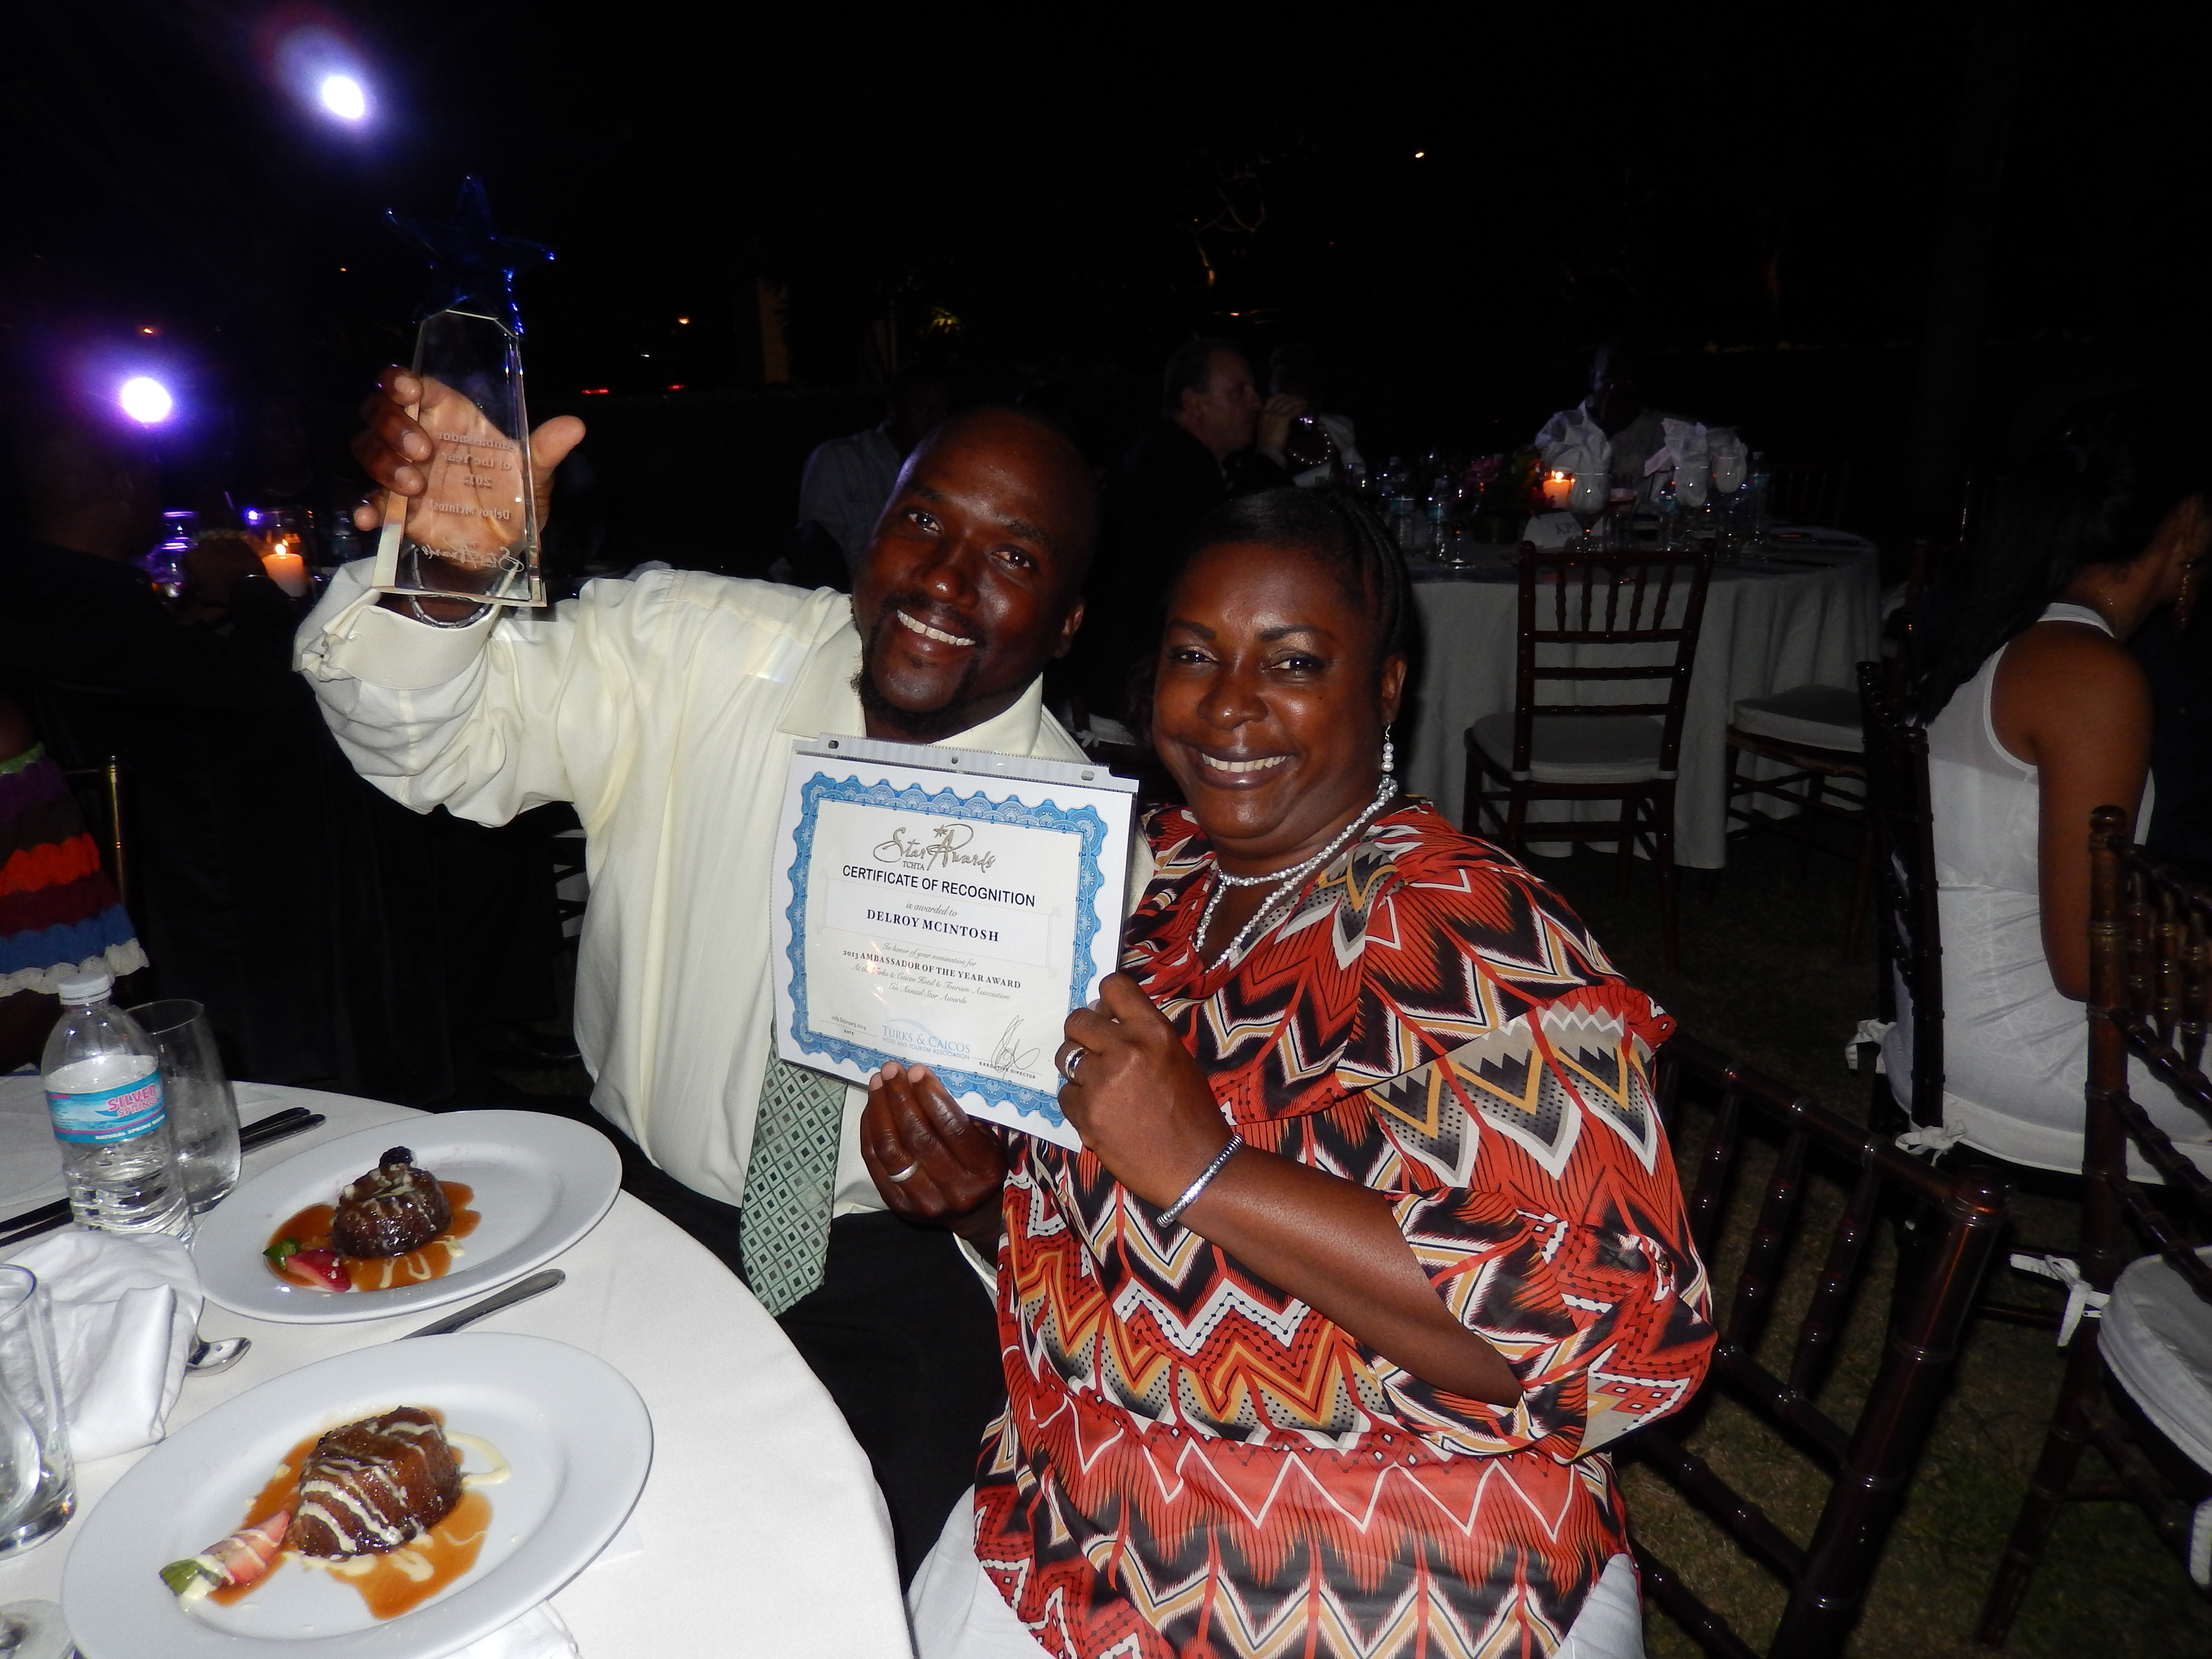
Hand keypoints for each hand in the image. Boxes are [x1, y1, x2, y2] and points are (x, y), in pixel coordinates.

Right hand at [179, 539, 268, 608]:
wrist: (248, 588)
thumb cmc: (220, 593)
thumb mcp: (200, 593)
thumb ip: (191, 583)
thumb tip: (189, 579)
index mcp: (192, 556)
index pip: (187, 558)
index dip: (192, 565)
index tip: (197, 572)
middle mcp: (206, 544)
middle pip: (203, 548)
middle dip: (206, 555)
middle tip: (213, 566)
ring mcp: (223, 541)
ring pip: (218, 544)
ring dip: (220, 551)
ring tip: (227, 561)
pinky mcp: (240, 542)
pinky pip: (233, 544)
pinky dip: (234, 550)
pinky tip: (238, 558)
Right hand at [348, 367, 584, 553]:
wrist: (505, 544)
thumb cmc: (513, 496)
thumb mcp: (534, 474)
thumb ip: (547, 449)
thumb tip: (575, 426)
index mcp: (450, 417)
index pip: (412, 385)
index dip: (400, 380)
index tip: (407, 389)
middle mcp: (420, 437)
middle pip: (380, 411)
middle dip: (392, 424)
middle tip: (423, 450)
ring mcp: (403, 470)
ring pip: (369, 449)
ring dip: (384, 463)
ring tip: (415, 486)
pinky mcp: (396, 507)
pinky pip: (368, 500)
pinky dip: (364, 507)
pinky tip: (370, 517)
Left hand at [859, 1062, 1006, 1241]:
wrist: (973, 1212)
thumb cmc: (981, 1164)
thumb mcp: (987, 1139)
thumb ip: (963, 1115)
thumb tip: (923, 1079)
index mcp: (983, 1170)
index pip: (953, 1128)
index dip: (931, 1097)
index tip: (916, 1071)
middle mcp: (955, 1191)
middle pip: (918, 1137)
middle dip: (901, 1097)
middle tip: (891, 1070)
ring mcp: (924, 1202)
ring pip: (892, 1150)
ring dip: (880, 1110)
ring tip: (877, 1083)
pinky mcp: (899, 1205)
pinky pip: (875, 1162)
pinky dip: (870, 1131)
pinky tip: (872, 1108)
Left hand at [1058, 974, 1232, 1207]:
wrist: (1195, 1166)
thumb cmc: (1192, 1112)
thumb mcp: (1176, 1058)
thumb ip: (1142, 1036)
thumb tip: (1106, 1020)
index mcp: (1154, 1031)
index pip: (1113, 986)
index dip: (1105, 1000)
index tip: (1106, 1014)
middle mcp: (1125, 1049)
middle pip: (1077, 1020)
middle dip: (1083, 1035)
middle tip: (1096, 1053)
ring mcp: (1102, 1081)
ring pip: (1065, 1057)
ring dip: (1078, 1069)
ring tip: (1099, 1086)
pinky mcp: (1085, 1113)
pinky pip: (1064, 1094)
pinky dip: (1078, 1103)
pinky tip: (1100, 1114)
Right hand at [1255, 392, 1308, 456]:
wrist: (1267, 451)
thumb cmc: (1269, 444)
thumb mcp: (1269, 429)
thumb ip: (1277, 423)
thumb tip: (1289, 421)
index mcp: (1262, 414)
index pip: (1271, 400)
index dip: (1281, 397)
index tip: (1288, 396)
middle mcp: (1268, 412)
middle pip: (1281, 400)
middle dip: (1291, 398)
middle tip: (1299, 398)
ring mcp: (1275, 414)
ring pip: (1288, 404)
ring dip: (1298, 401)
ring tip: (1304, 401)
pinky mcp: (1283, 419)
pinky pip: (1293, 410)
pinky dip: (1300, 408)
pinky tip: (1305, 407)